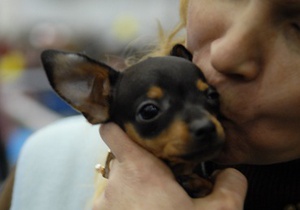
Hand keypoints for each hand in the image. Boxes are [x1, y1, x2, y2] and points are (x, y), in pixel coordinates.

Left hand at [93, 123, 246, 209]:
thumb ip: (230, 186)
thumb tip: (230, 172)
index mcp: (140, 171)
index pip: (113, 132)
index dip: (119, 127)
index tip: (131, 129)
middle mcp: (116, 184)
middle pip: (124, 160)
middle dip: (143, 167)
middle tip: (164, 183)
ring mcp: (103, 204)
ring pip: (119, 183)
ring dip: (135, 189)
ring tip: (157, 207)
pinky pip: (112, 203)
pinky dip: (126, 206)